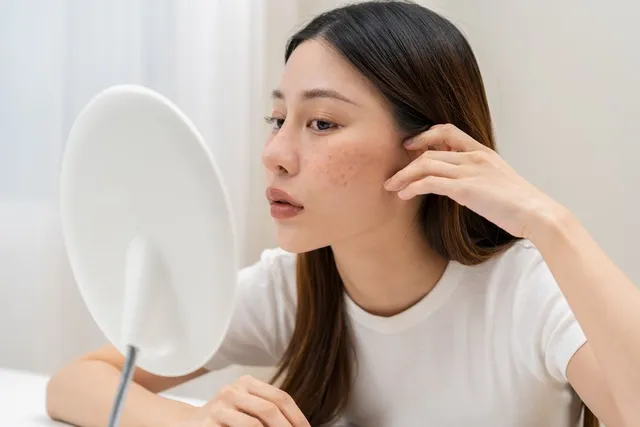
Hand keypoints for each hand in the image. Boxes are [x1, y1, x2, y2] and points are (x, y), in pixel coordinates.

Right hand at [177, 375, 308, 426]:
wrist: (185, 426)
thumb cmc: (222, 421)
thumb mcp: (246, 410)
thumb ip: (267, 412)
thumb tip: (298, 426)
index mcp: (247, 383)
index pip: (281, 397)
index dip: (297, 417)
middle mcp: (233, 389)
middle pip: (270, 408)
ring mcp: (219, 405)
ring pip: (255, 423)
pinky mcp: (208, 422)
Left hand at [383, 124, 561, 239]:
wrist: (538, 213)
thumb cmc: (521, 204)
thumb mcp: (498, 182)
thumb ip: (478, 178)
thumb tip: (460, 189)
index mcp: (482, 152)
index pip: (448, 130)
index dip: (425, 135)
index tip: (409, 146)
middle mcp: (473, 157)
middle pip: (430, 149)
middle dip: (406, 161)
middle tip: (393, 174)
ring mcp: (469, 171)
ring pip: (425, 164)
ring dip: (403, 175)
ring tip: (391, 186)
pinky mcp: (465, 189)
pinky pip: (429, 182)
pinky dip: (412, 187)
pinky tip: (403, 195)